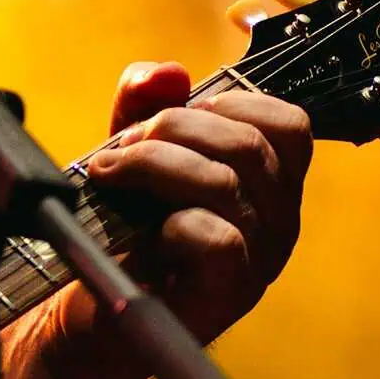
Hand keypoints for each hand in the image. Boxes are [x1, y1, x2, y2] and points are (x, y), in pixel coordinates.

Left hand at [77, 60, 311, 344]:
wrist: (91, 306)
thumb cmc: (121, 228)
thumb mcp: (130, 149)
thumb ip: (143, 103)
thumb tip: (167, 72)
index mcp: (268, 185)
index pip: (288, 125)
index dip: (229, 103)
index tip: (171, 115)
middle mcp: (276, 222)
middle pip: (247, 144)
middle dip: (170, 128)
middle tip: (120, 149)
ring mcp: (258, 261)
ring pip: (226, 183)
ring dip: (153, 165)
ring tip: (108, 176)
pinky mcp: (227, 294)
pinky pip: (219, 238)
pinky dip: (172, 222)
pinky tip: (142, 231)